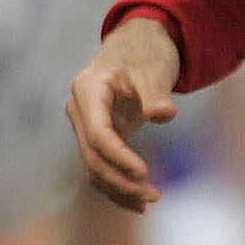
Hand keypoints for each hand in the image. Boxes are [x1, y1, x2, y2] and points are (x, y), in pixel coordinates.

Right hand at [68, 16, 180, 210]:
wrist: (138, 42)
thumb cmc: (145, 52)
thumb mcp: (154, 68)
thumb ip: (156, 93)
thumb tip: (163, 114)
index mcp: (88, 91)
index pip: (99, 134)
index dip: (119, 158)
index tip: (144, 173)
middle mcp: (80, 110)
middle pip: (92, 156)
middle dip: (121, 180)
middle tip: (153, 195)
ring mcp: (85, 124)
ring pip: (93, 167)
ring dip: (119, 188)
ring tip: (150, 201)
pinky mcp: (96, 136)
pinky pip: (100, 166)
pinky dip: (116, 185)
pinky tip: (137, 202)